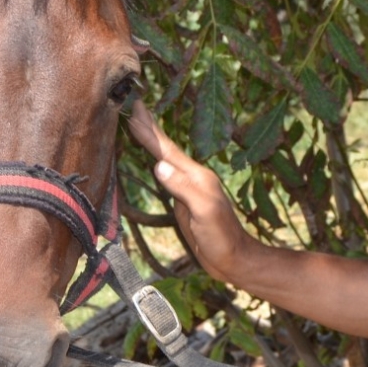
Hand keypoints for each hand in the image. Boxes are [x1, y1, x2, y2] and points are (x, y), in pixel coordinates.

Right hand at [125, 104, 254, 282]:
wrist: (233, 260)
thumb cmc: (222, 237)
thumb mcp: (204, 211)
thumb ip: (183, 188)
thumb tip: (158, 166)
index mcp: (196, 175)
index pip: (167, 148)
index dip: (150, 130)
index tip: (136, 106)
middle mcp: (192, 177)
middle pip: (165, 148)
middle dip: (149, 128)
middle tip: (133, 106)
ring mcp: (187, 188)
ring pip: (165, 158)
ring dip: (151, 142)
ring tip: (138, 126)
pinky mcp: (183, 201)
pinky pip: (165, 175)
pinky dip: (156, 161)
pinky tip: (153, 160)